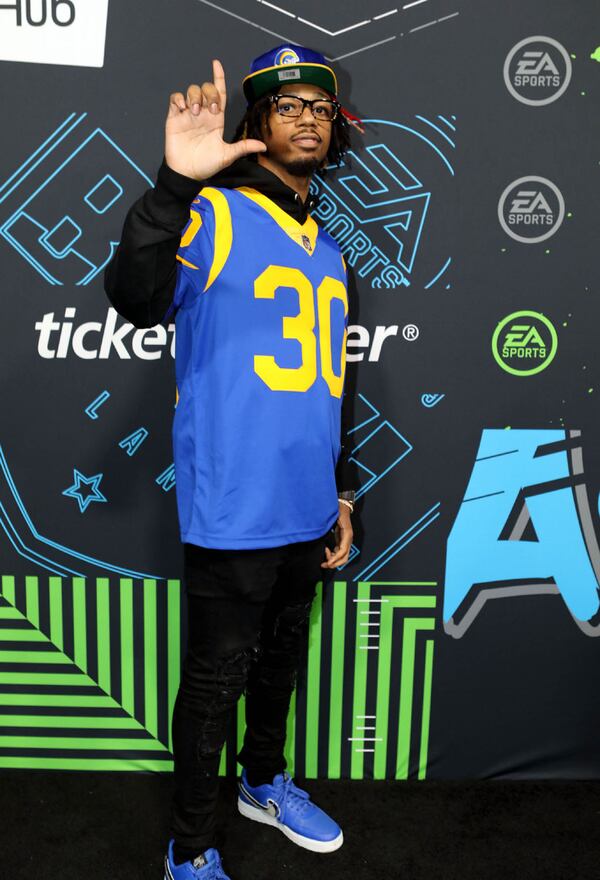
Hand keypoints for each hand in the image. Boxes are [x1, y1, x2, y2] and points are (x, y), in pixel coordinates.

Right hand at [165, 58, 266, 180]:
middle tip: (210, 110)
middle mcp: (203, 113)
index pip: (219, 93)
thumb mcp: (227, 155)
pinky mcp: (174, 117)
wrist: (187, 172)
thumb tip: (263, 146)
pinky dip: (179, 99)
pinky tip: (183, 108)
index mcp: (216, 119)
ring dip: (195, 97)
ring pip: (192, 90)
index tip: (216, 64)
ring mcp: (188, 114)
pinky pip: (175, 98)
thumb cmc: (206, 164)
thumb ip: (243, 147)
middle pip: (206, 88)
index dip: (218, 77)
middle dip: (210, 93)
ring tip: (195, 112)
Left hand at [321, 502, 352, 568]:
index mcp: (347, 535)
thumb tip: (319, 532)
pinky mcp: (342, 541)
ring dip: (333, 560)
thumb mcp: (333, 518)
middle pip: (344, 557)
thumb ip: (328, 526)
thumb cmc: (338, 511)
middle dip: (334, 563)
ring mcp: (346, 541)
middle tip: (324, 565)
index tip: (328, 562)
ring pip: (342, 556)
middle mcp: (348, 539)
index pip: (343, 551)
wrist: (342, 507)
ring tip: (324, 560)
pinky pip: (339, 552)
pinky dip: (333, 555)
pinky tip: (326, 551)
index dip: (335, 558)